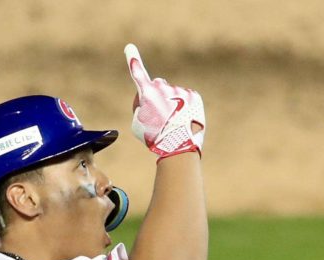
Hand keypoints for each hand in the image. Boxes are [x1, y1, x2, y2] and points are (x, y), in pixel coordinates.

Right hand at [124, 43, 205, 158]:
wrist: (179, 147)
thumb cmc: (154, 138)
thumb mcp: (138, 124)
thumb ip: (141, 106)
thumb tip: (149, 98)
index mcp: (147, 94)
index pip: (137, 73)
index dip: (133, 60)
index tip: (129, 47)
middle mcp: (163, 88)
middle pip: (157, 85)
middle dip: (157, 94)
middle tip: (158, 114)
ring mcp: (180, 90)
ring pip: (173, 93)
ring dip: (172, 103)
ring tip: (173, 122)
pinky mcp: (194, 96)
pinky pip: (185, 97)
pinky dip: (184, 106)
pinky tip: (183, 119)